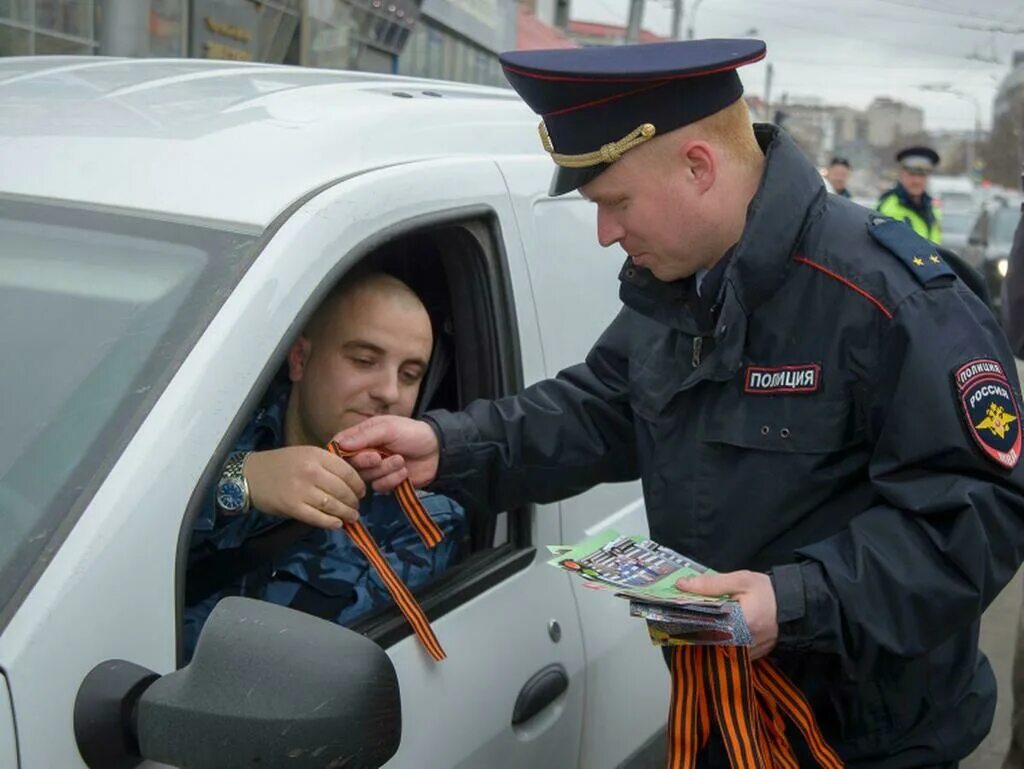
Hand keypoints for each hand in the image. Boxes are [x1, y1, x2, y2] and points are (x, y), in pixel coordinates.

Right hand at [244, 446, 364, 528]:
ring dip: (346, 514)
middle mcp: (311, 471)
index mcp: (317, 455)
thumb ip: (327, 465)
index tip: (361, 491)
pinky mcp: (292, 507)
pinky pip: (317, 517)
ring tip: (351, 517)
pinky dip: (330, 523)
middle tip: (356, 507)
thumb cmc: (281, 464)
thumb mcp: (306, 455)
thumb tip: (352, 480)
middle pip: (342, 490)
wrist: (251, 475)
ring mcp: (301, 490)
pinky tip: (337, 524)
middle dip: (353, 501)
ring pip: (333, 505)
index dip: (358, 484)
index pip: (347, 471)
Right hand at [334, 416, 439, 491]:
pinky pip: (379, 487)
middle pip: (350, 465)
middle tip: (378, 457)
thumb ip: (364, 436)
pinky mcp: (386, 483)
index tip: (346, 456)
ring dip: (384, 470)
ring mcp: (375, 470)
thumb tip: (339, 444)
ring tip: (400, 460)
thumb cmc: (412, 433)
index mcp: (362, 436)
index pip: (340, 445)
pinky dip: (392, 480)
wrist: (437, 452)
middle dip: (364, 462)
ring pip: (365, 477)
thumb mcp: (388, 428)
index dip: (339, 453)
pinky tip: (404, 472)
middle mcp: (365, 453)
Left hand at [675, 570, 778, 659]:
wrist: (795, 608)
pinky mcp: (749, 658)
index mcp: (739, 623)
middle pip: (705, 640)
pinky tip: (707, 632)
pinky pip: (726, 653)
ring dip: (701, 637)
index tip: (669, 613)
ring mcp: (746, 655)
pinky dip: (715, 644)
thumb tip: (682, 585)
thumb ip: (711, 584)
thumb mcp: (741, 580)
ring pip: (714, 649)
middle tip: (674, 618)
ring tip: (687, 624)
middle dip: (689, 629)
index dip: (683, 620)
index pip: (702, 626)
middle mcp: (742, 644)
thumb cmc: (767, 592)